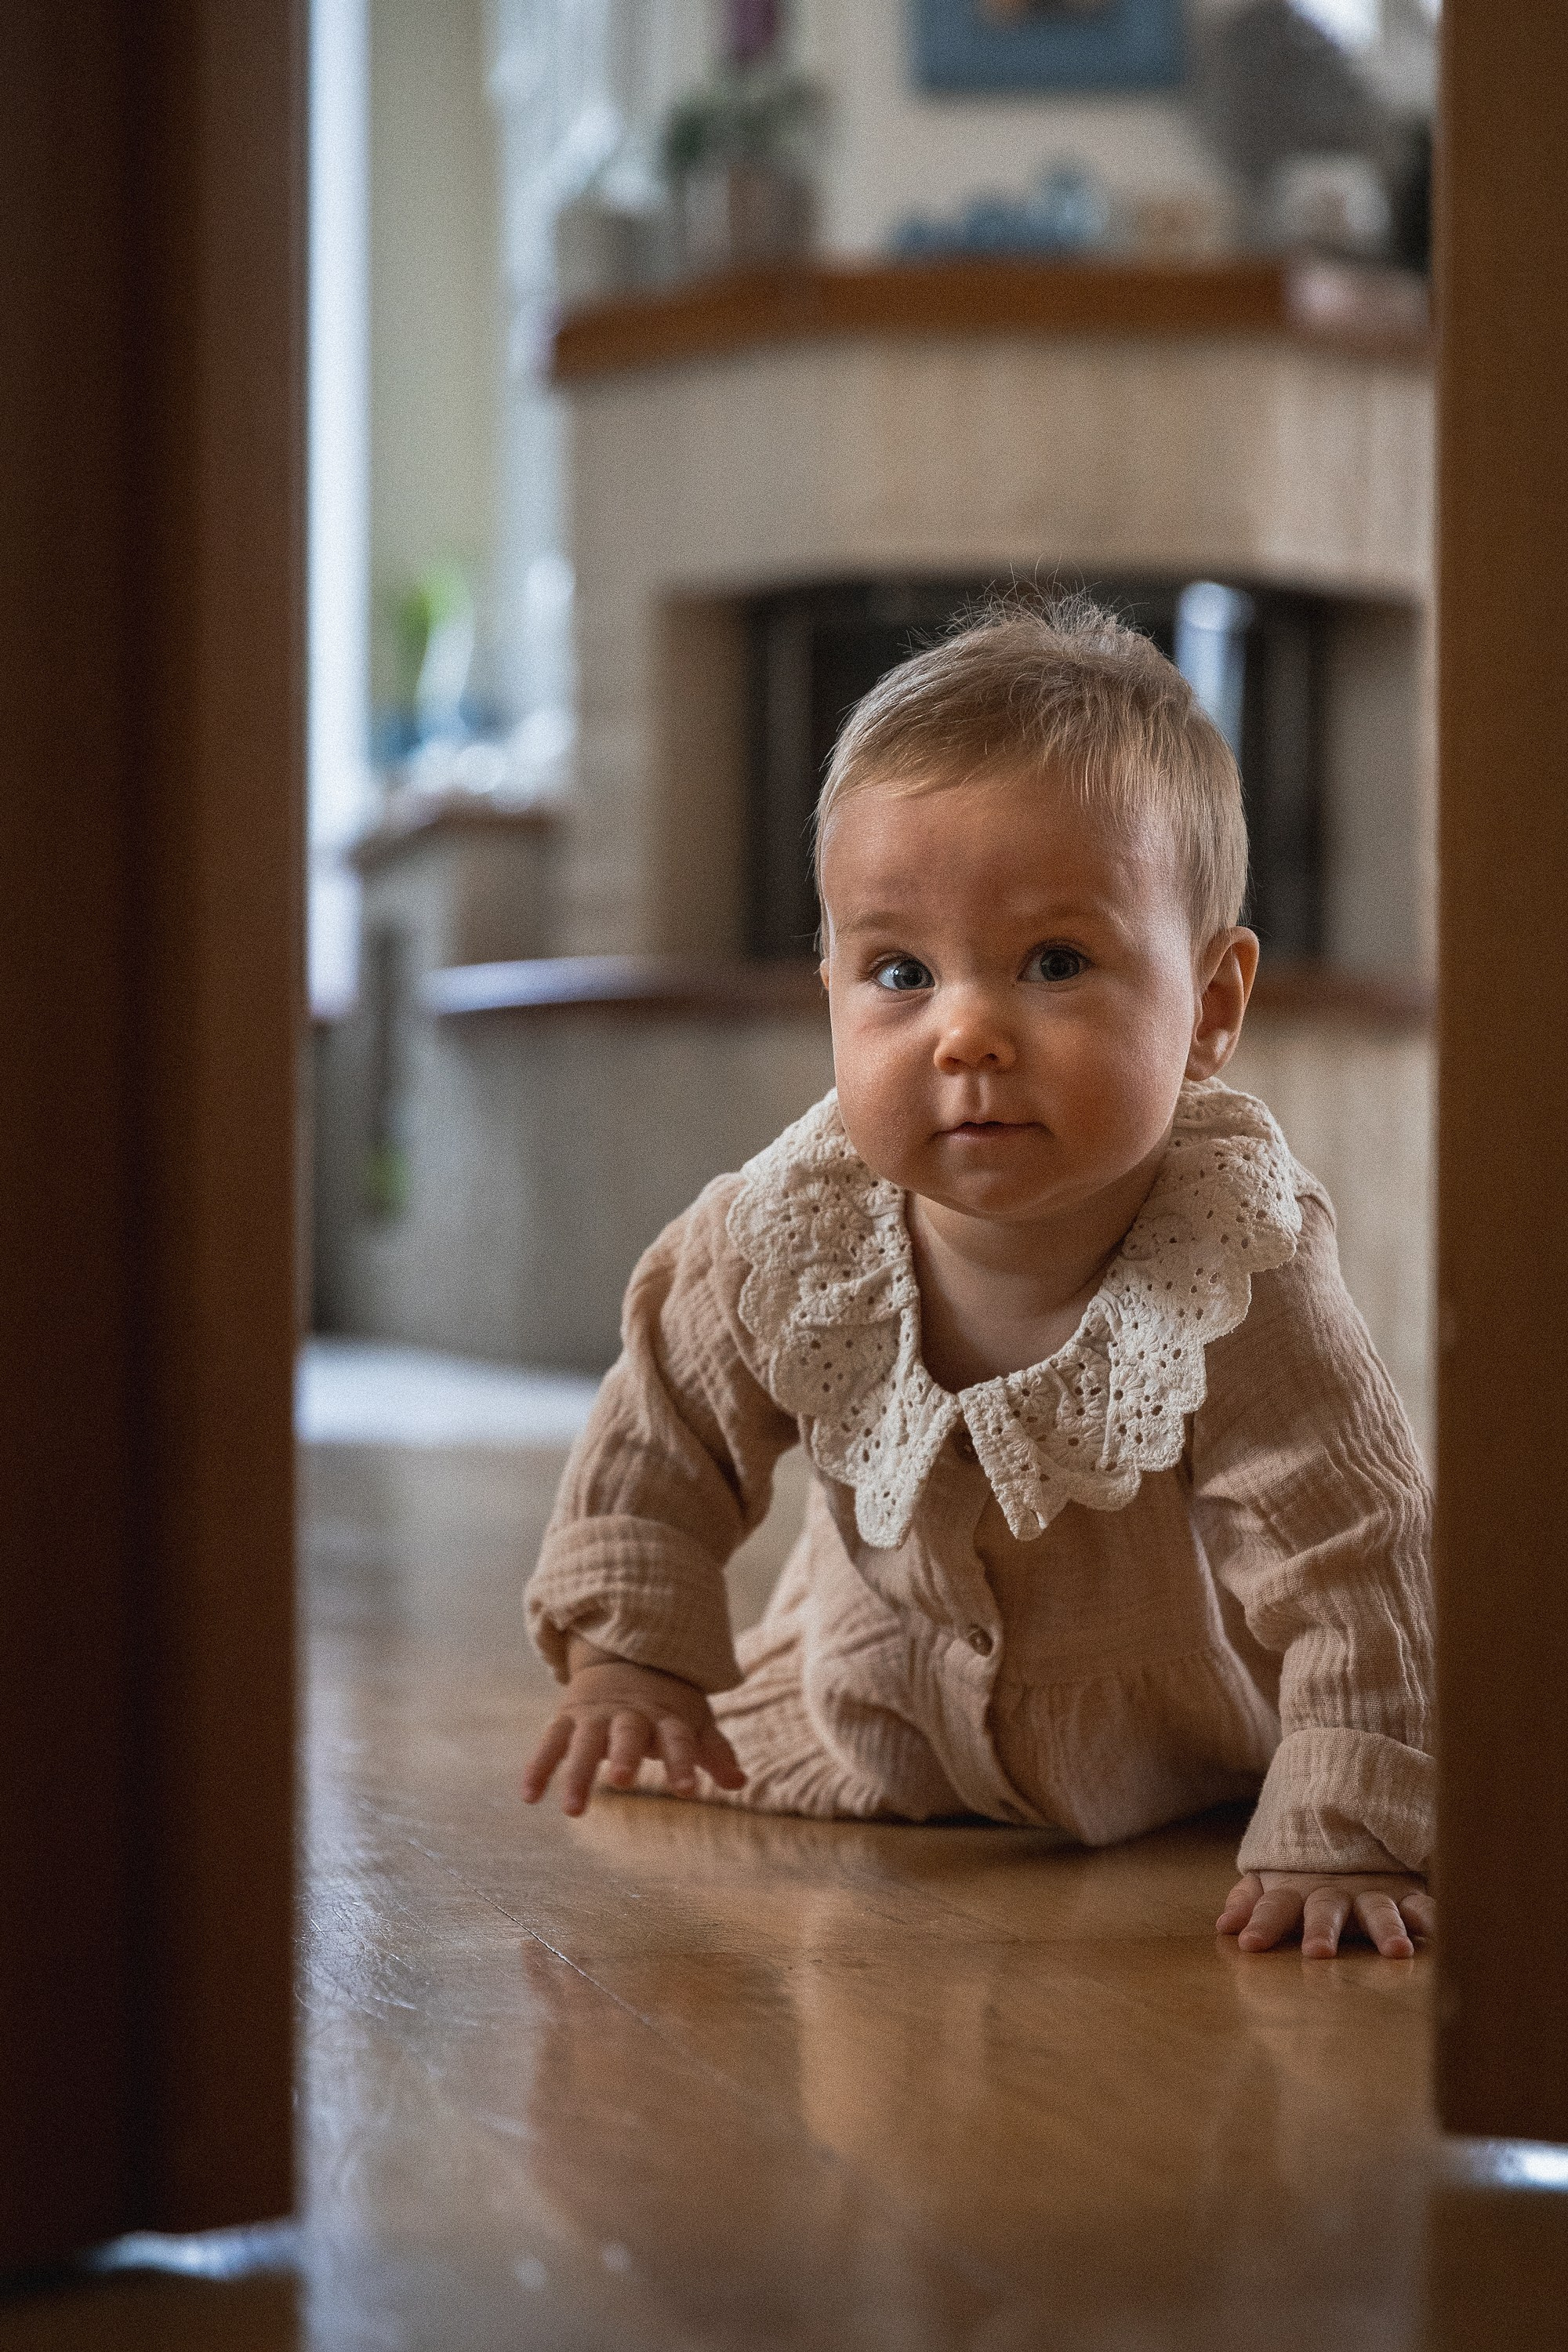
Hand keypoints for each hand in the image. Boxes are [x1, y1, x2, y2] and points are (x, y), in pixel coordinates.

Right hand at [521, 1649, 745, 1816]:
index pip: (679, 1739)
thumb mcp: (695, 1722)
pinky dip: (539, 1767)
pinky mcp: (568, 1718)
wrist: (624, 1659)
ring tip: (573, 1811)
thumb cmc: (667, 1704)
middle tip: (625, 1782)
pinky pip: (551, 1743)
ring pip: (585, 1743)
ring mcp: (596, 1715)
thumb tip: (740, 1783)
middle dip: (626, 1755)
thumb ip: (714, 1753)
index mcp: (666, 1716)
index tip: (688, 1791)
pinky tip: (529, 1797)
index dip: (683, 1763)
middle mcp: (631, 1714)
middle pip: (628, 1733)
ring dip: (578, 1774)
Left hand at [1218, 1871, 1434, 1957]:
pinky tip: (1440, 1933)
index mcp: (1295, 1892)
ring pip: (1377, 1908)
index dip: (1261, 1923)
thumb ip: (1248, 1902)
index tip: (1248, 1944)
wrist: (1351, 1827)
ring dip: (1386, 1928)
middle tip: (1317, 1953)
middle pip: (1324, 1909)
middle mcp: (1333, 1892)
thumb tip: (1223, 1927)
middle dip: (1321, 1929)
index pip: (1273, 1907)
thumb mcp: (1271, 1883)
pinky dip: (1432, 1916)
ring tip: (1397, 1952)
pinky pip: (1421, 1904)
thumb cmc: (1304, 1872)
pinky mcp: (1405, 1892)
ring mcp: (1370, 1891)